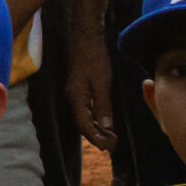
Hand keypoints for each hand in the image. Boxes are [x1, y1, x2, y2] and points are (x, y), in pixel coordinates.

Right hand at [67, 34, 118, 151]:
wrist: (84, 38)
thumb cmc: (94, 58)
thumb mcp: (102, 82)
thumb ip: (103, 105)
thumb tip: (107, 127)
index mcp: (76, 98)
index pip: (83, 125)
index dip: (95, 138)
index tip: (109, 147)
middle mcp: (72, 98)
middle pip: (81, 124)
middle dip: (96, 137)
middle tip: (113, 144)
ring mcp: (73, 93)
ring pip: (83, 118)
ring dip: (95, 129)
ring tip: (110, 136)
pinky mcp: (78, 89)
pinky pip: (84, 109)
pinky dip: (94, 119)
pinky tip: (103, 121)